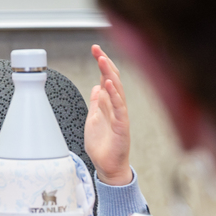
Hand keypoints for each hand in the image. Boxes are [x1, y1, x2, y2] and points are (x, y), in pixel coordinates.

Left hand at [85, 44, 133, 185]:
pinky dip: (114, 95)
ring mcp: (120, 115)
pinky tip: (109, 83)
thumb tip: (96, 87)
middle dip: (105, 63)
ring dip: (109, 74)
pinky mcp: (122, 126)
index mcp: (109, 104)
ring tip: (102, 60)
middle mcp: (116, 107)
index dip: (102, 64)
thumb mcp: (93, 119)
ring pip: (117, 90)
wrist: (108, 166)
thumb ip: (96, 103)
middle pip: (114, 79)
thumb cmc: (102, 146)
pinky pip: (119, 108)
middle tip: (97, 49)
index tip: (96, 49)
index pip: (107, 78)